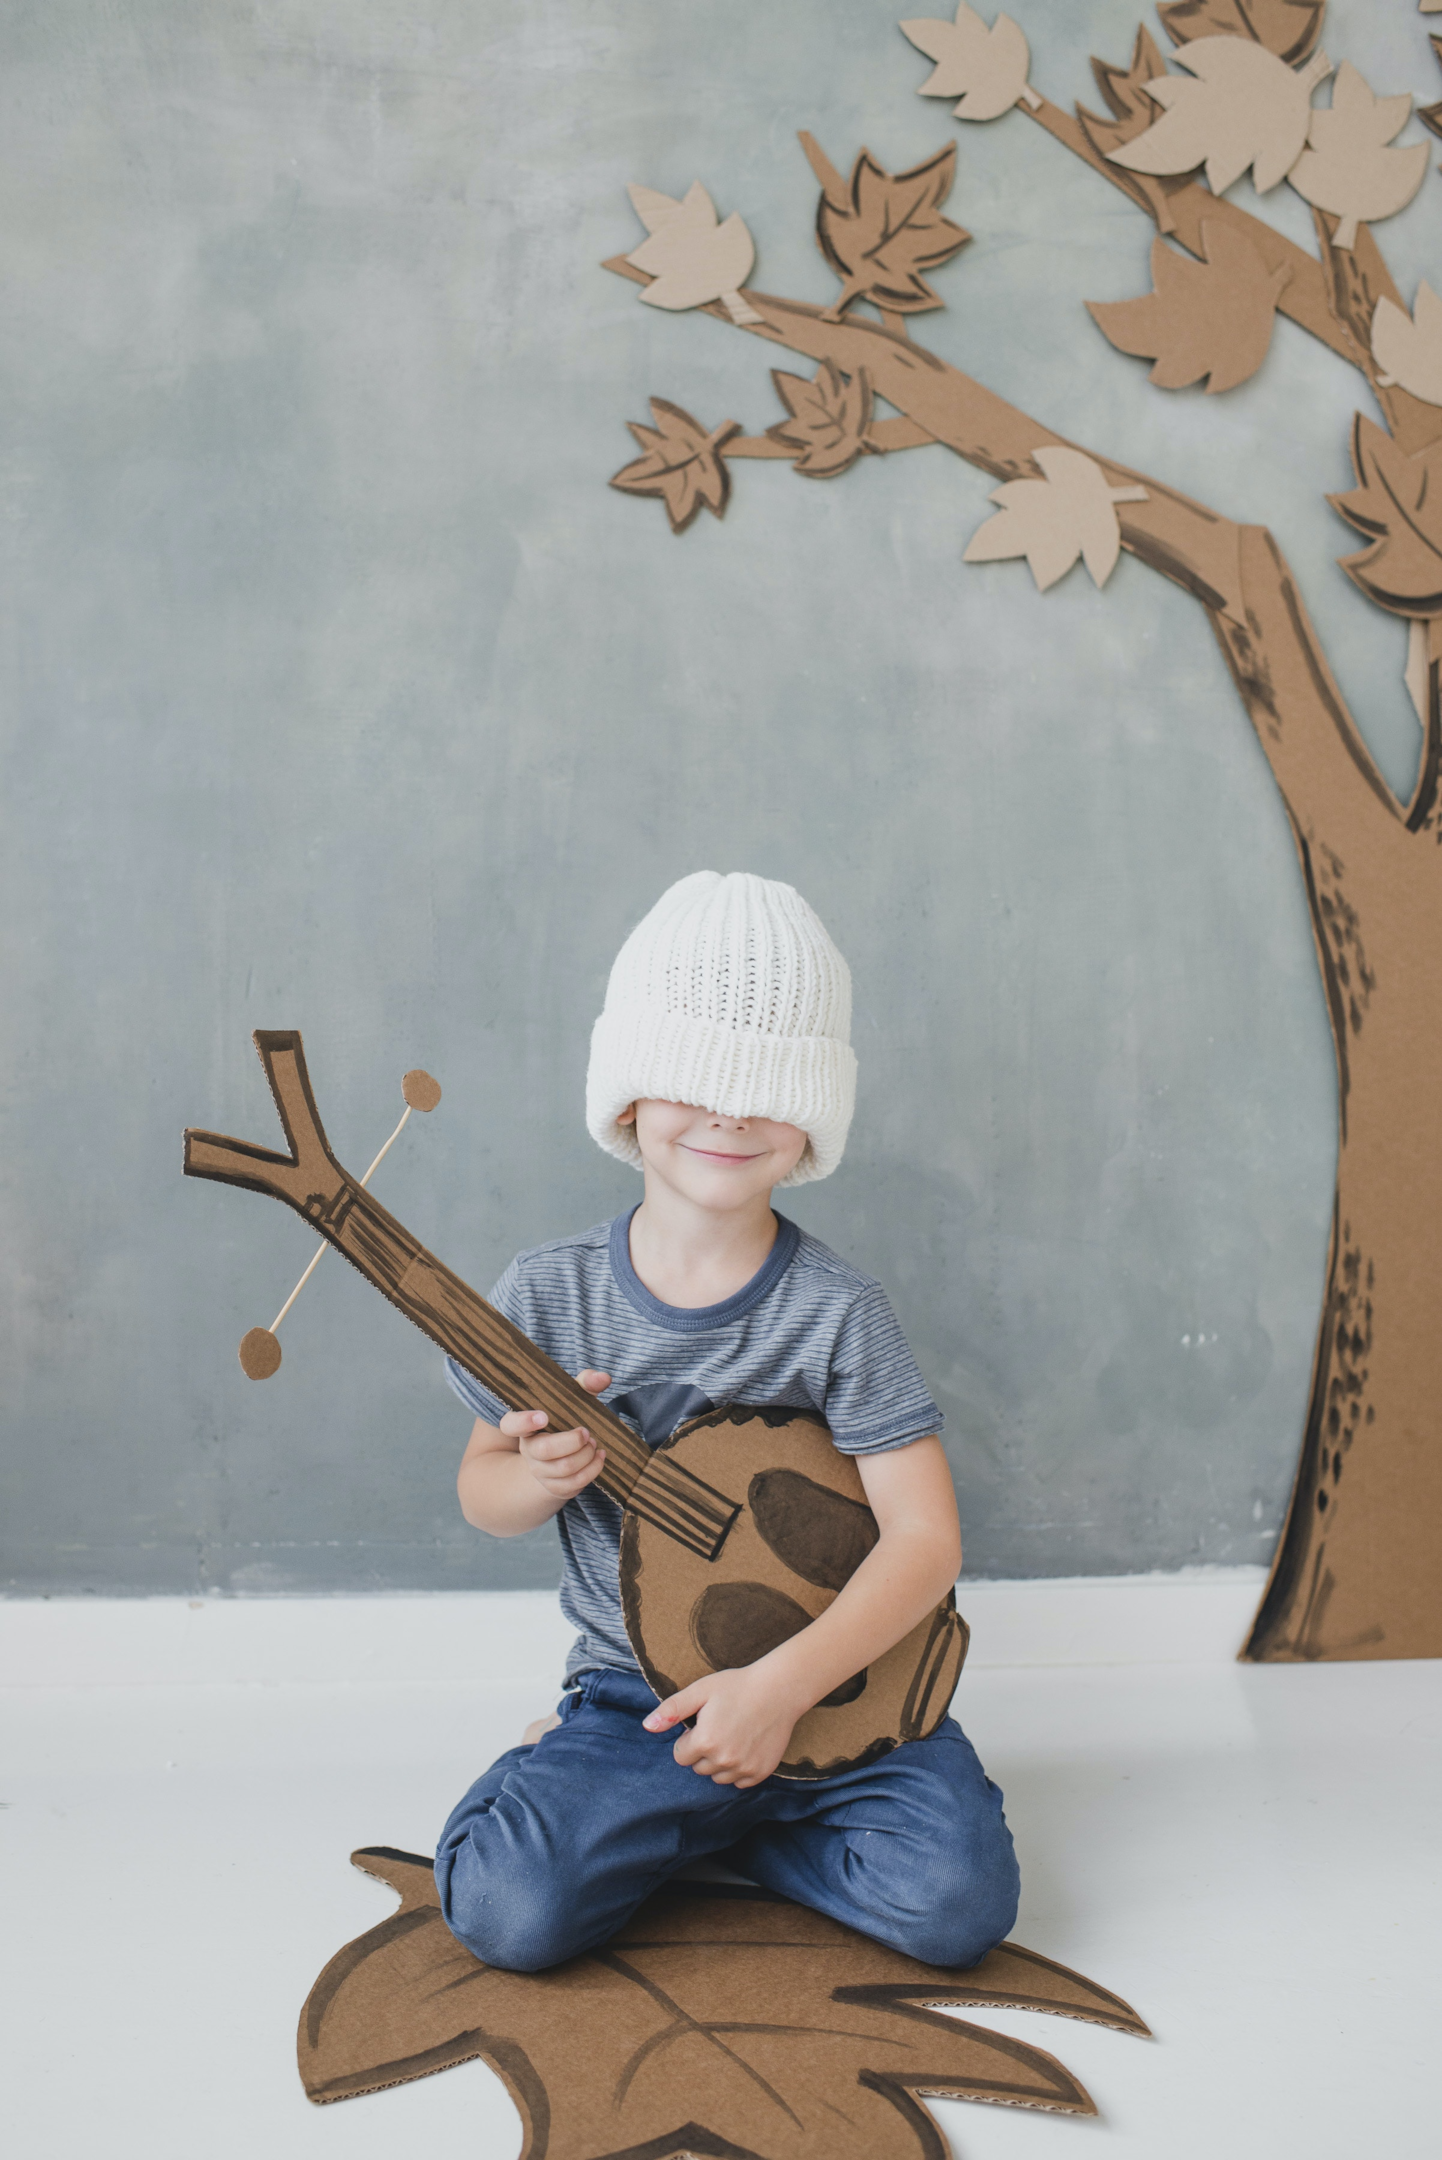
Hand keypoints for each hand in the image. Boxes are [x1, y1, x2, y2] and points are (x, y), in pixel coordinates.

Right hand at [503, 1369, 609, 1501]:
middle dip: (571, 1441)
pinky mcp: (555, 1487)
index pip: (510, 1425)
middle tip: (586, 1432)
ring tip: (593, 1443)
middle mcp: (528, 1450)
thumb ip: (585, 1383)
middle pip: (544, 1450)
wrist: (562, 1453)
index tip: (544, 1416)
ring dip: (585, 1455)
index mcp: (525, 1426)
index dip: (523, 1421)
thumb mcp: (572, 1399)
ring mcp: (540, 1471)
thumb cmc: (566, 1420)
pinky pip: (574, 1484)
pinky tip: (599, 1456)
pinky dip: (592, 1469)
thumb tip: (603, 1378)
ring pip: (563, 1469)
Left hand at [643, 1663, 804, 1787]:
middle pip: (698, 1768)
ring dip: (719, 1762)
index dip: (689, 1739)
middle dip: (703, 1751)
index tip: (703, 1723)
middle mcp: (723, 1760)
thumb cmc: (737, 1686)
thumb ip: (671, 1710)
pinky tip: (745, 1746)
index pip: (680, 1756)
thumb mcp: (700, 1691)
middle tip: (720, 1726)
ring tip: (732, 1735)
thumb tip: (647, 1727)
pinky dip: (738, 1769)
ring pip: (717, 1777)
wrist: (779, 1689)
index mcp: (705, 1741)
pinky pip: (739, 1782)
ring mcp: (743, 1769)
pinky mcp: (760, 1773)